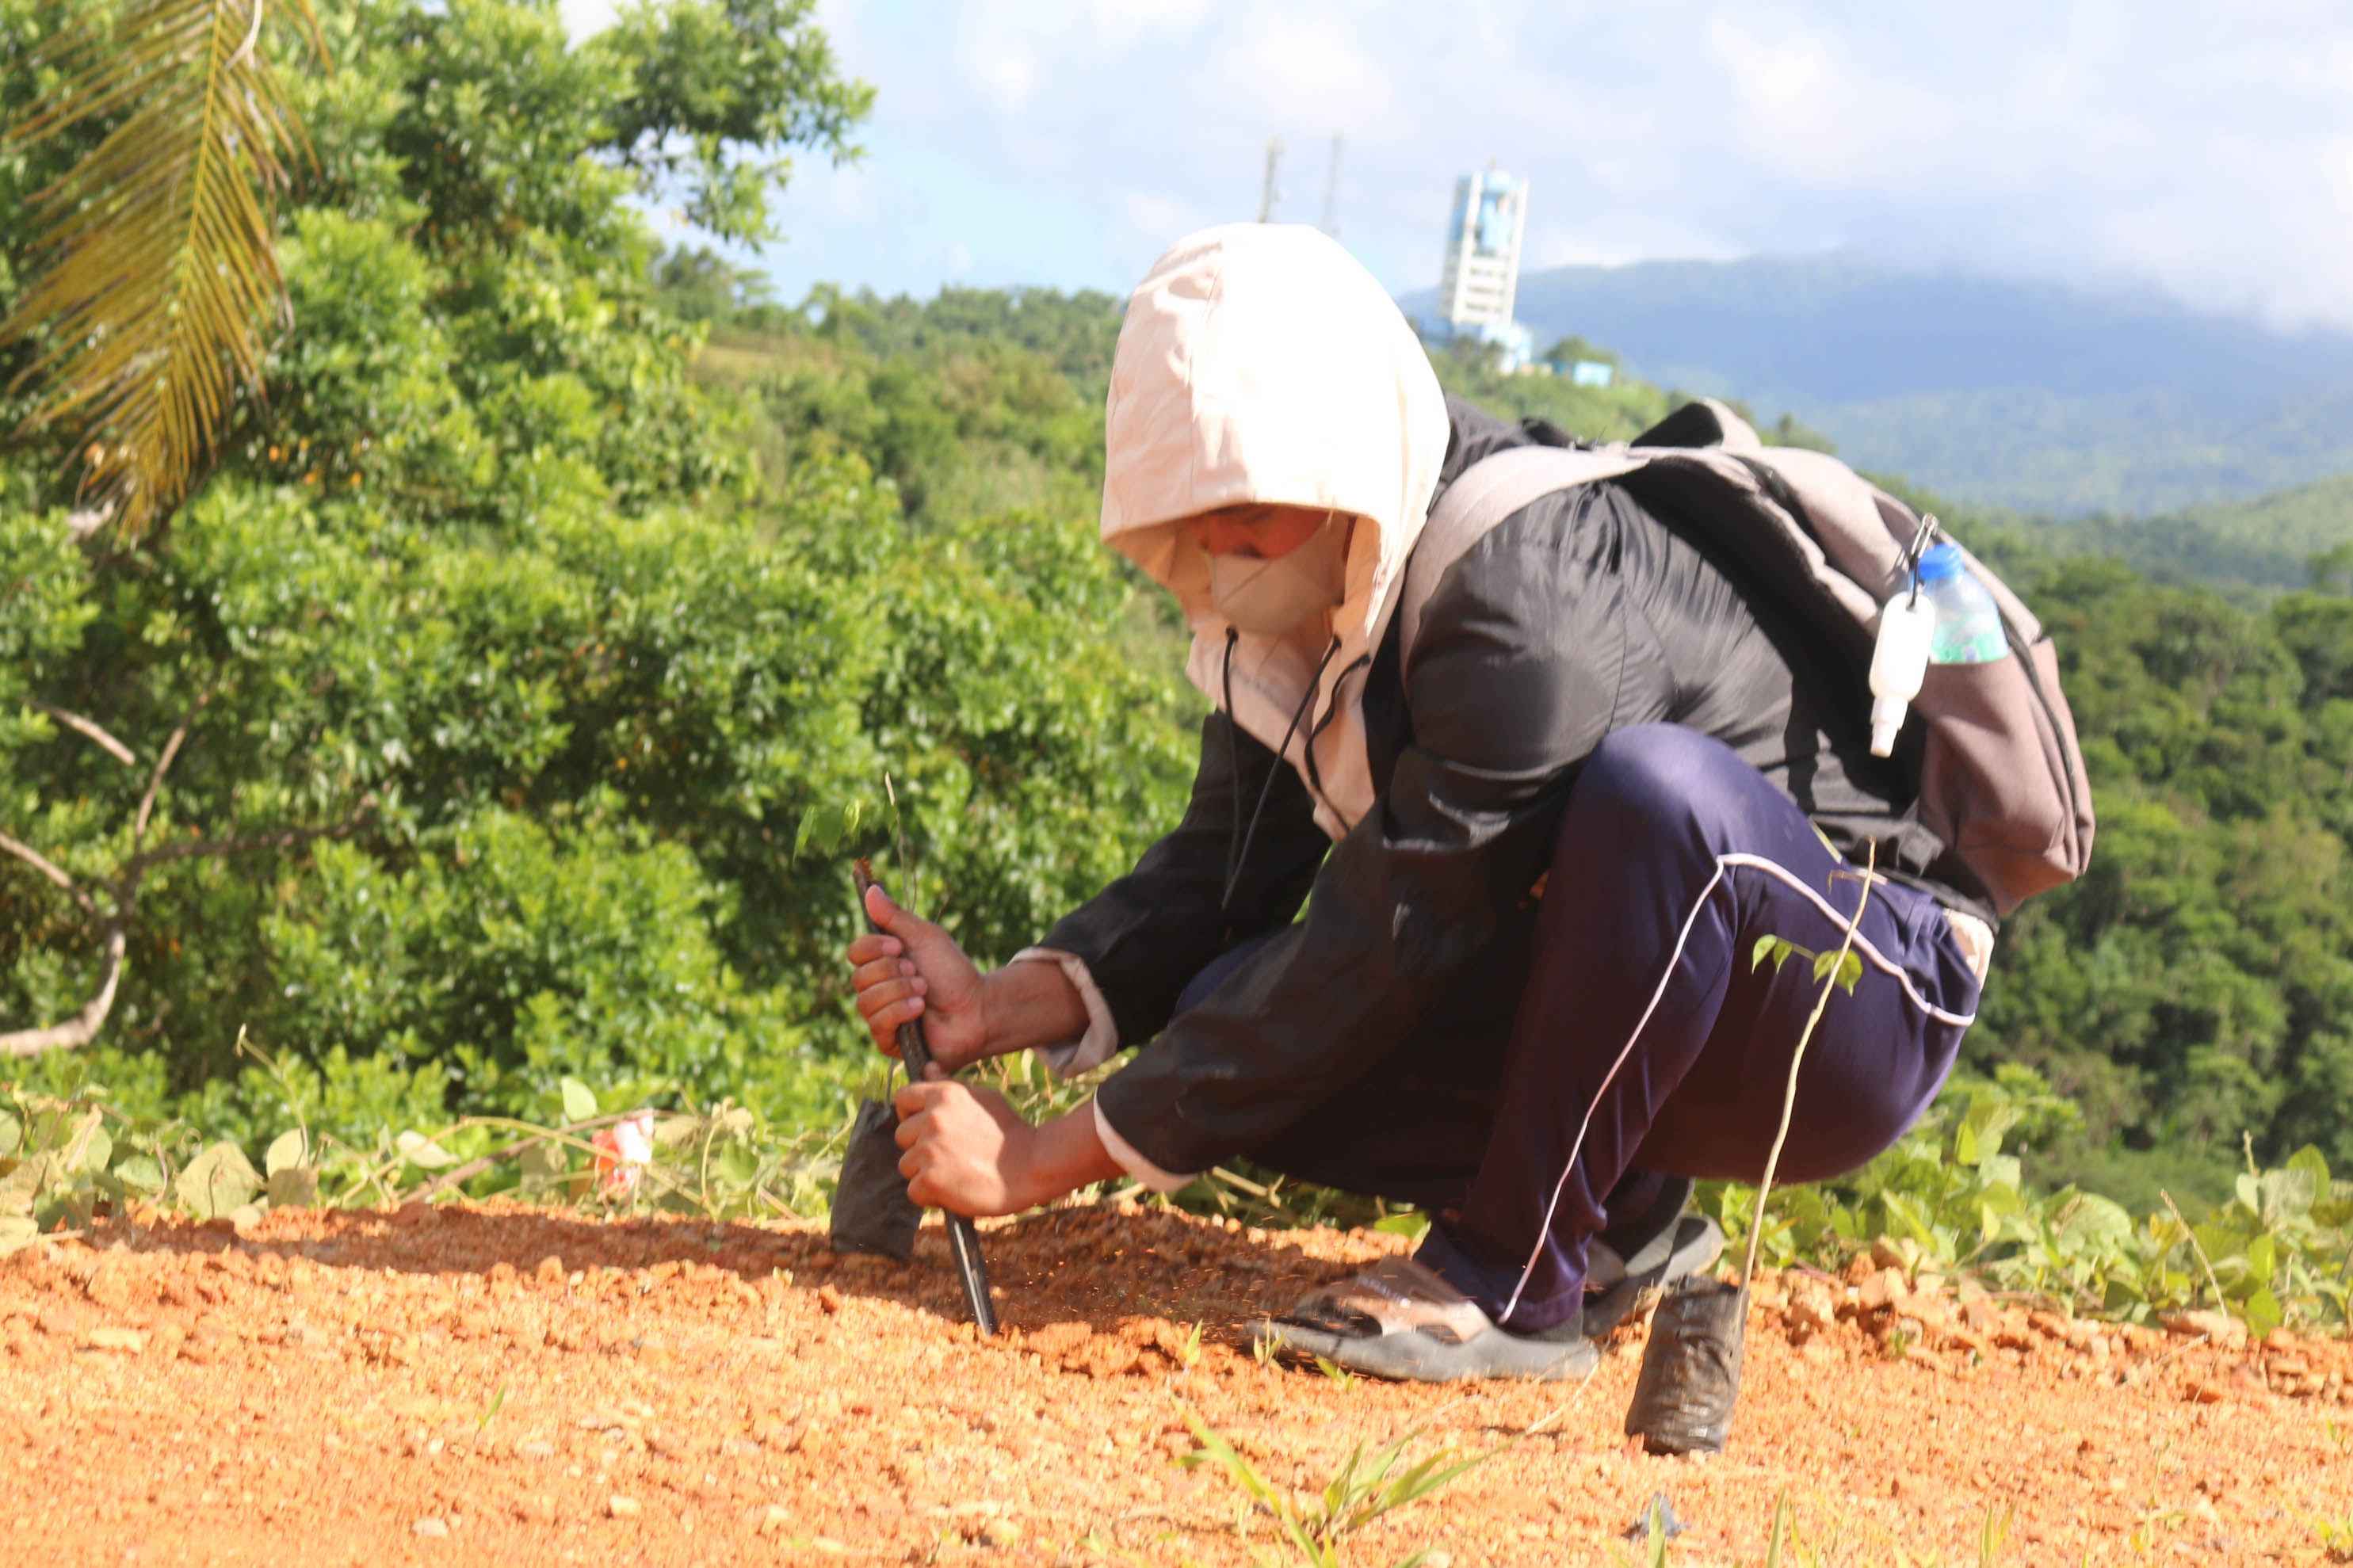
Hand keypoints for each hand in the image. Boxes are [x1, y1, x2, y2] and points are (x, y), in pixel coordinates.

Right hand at [846, 883, 987, 1071]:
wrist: (977, 1007)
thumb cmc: (954, 972)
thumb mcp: (926, 938)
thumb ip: (896, 917)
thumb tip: (870, 890)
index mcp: (882, 963)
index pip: (855, 952)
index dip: (873, 948)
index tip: (899, 946)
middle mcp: (877, 989)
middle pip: (859, 977)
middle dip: (892, 972)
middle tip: (919, 973)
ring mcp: (881, 1016)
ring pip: (866, 1002)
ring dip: (899, 992)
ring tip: (924, 992)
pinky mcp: (889, 1041)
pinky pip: (878, 1024)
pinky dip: (900, 1012)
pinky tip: (920, 1009)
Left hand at [893, 1080, 1035, 1215]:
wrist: (1032, 1165)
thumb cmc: (1010, 1132)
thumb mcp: (983, 1097)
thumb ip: (950, 1086)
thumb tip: (927, 1067)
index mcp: (944, 1095)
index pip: (903, 1098)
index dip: (909, 1114)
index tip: (922, 1127)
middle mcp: (933, 1119)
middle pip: (901, 1136)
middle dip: (919, 1147)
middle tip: (948, 1156)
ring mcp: (930, 1149)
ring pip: (906, 1165)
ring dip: (925, 1173)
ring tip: (955, 1173)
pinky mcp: (931, 1179)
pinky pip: (914, 1191)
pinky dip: (931, 1195)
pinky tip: (955, 1189)